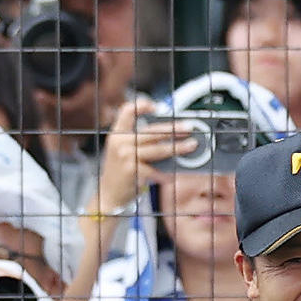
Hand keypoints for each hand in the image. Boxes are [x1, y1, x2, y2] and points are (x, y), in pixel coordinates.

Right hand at [95, 97, 196, 215]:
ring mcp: (127, 156)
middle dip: (173, 128)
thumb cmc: (121, 174)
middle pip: (152, 131)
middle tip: (188, 127)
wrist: (109, 195)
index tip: (157, 107)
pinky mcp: (134, 170)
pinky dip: (168, 172)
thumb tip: (168, 138)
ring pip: (159, 149)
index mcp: (117, 134)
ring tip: (192, 145)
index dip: (142, 105)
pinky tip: (175, 173)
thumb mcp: (123, 153)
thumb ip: (139, 143)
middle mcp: (120, 142)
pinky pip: (157, 170)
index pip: (127, 111)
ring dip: (178, 147)